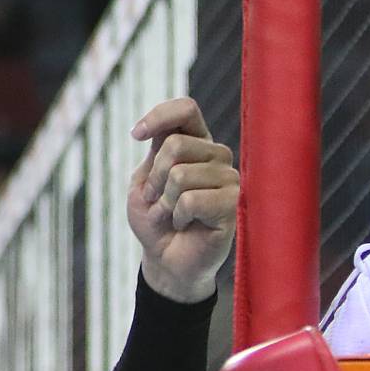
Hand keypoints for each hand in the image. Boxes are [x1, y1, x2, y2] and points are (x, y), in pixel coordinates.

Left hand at [127, 97, 238, 301]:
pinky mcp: (233, 204)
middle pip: (176, 144)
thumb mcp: (143, 183)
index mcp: (196, 143)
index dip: (159, 116)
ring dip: (163, 202)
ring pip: (181, 175)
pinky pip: (191, 200)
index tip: (136, 135)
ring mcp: (228, 179)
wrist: (166, 261)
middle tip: (155, 201)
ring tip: (170, 216)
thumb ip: (154, 153)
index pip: (186, 109)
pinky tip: (186, 224)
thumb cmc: (156, 221)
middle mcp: (216, 156)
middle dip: (153, 178)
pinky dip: (177, 216)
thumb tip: (159, 133)